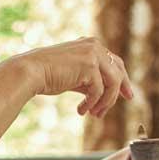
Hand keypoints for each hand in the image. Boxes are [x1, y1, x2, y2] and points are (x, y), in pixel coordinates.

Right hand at [13, 37, 133, 117]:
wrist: (31, 71)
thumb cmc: (47, 74)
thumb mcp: (74, 75)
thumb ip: (89, 80)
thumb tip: (104, 94)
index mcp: (90, 45)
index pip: (114, 62)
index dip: (123, 79)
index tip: (127, 95)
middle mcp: (94, 46)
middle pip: (118, 71)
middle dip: (121, 90)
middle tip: (124, 103)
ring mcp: (93, 54)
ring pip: (112, 83)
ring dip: (105, 102)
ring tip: (94, 114)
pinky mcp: (90, 66)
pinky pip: (99, 91)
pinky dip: (92, 104)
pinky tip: (81, 111)